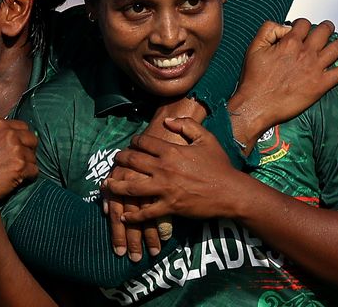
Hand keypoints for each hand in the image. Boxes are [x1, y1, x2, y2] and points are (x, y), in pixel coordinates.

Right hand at [0, 113, 38, 216]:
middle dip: (28, 150)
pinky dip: (29, 177)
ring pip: (34, 156)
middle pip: (32, 139)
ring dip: (27, 165)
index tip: (15, 150)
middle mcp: (9, 135)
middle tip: (18, 162)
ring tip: (15, 173)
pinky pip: (35, 170)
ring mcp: (16, 150)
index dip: (21, 139)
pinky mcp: (21, 167)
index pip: (23, 127)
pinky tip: (18, 180)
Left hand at [104, 100, 206, 259]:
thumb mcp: (206, 139)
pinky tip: (125, 216)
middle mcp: (164, 168)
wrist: (231, 192)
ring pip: (132, 187)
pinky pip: (146, 212)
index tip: (131, 143)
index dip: (135, 142)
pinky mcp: (169, 206)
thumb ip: (187, 125)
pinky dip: (134, 216)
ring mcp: (165, 188)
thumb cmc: (220, 165)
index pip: (145, 142)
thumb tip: (167, 122)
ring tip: (107, 185)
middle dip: (120, 160)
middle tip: (114, 160)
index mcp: (172, 151)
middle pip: (133, 162)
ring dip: (117, 186)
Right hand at [228, 19, 337, 147]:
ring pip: (337, 48)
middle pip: (324, 32)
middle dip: (327, 28)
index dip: (303, 24)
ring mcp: (315, 68)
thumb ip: (268, 30)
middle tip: (328, 29)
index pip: (304, 24)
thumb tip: (285, 26)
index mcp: (289, 42)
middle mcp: (305, 52)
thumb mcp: (253, 47)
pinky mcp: (320, 85)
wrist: (258, 105)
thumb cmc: (253, 78)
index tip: (303, 28)